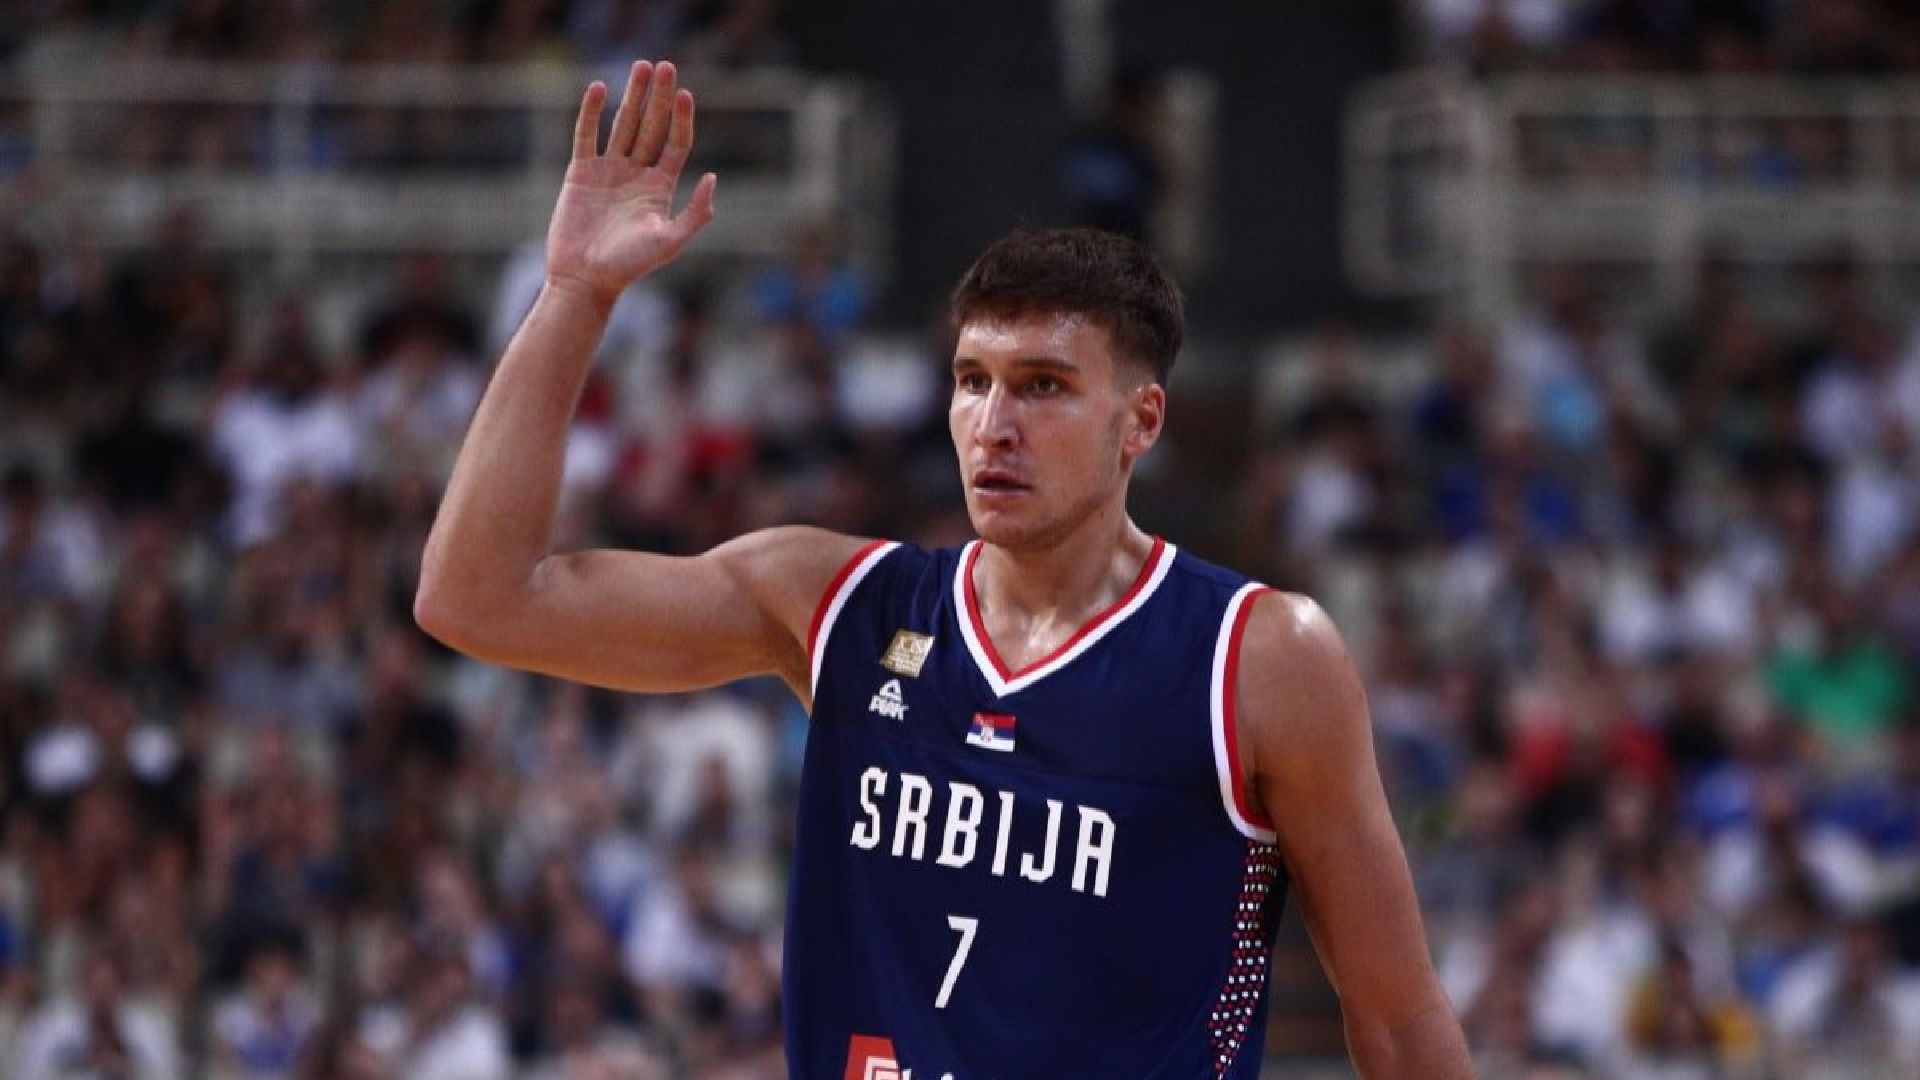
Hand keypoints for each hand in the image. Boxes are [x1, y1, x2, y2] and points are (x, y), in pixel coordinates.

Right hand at [546, 60, 717, 305]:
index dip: (681, 119)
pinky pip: (587, 135)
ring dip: (632, 96)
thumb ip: (695, 214)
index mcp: (660, 188)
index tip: (685, 94)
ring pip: (623, 124)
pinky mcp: (581, 172)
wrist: (585, 279)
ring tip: (642, 66)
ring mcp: (609, 171)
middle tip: (665, 66)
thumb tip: (712, 178)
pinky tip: (598, 88)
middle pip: (652, 127)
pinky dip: (591, 112)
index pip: (676, 144)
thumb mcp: (669, 242)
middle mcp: (637, 175)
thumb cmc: (629, 267)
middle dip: (659, 98)